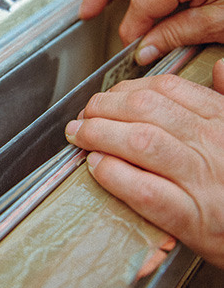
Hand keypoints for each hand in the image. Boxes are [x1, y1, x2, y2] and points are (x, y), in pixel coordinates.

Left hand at [64, 60, 223, 268]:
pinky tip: (95, 166)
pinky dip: (112, 173)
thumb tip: (219, 68)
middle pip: (145, 109)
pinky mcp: (191, 218)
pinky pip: (143, 189)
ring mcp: (201, 181)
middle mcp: (212, 144)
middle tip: (83, 117)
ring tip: (79, 136)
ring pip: (140, 142)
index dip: (124, 90)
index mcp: (222, 119)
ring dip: (99, 134)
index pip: (166, 88)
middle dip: (103, 108)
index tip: (106, 99)